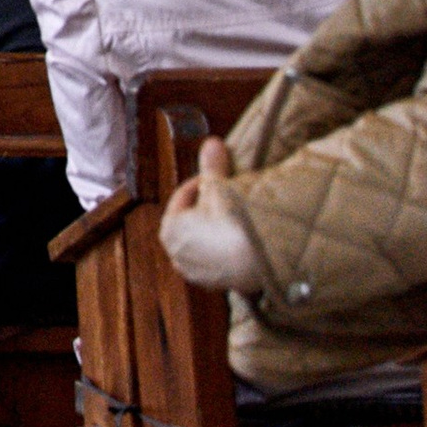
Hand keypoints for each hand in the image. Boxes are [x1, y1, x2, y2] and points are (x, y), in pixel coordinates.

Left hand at [160, 137, 262, 293]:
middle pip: (192, 221)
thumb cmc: (230, 221)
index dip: (203, 182)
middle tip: (228, 195)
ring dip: (216, 229)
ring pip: (203, 242)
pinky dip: (225, 250)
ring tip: (236, 218)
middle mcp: (176, 254)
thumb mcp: (219, 187)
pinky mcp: (216, 284)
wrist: (257, 260)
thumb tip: (212, 142)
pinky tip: (241, 241)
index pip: (183, 196)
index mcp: (169, 228)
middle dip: (208, 207)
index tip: (219, 175)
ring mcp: (196, 272)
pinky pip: (218, 261)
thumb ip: (212, 166)